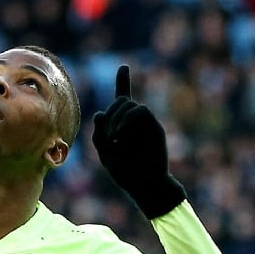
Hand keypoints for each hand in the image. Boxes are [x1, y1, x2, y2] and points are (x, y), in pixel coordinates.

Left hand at [92, 65, 186, 219]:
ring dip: (117, 118)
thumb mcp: (104, 153)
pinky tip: (121, 135)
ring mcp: (147, 124)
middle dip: (111, 114)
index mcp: (123, 125)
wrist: (144, 186)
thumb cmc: (124, 173)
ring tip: (115, 138)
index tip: (124, 67)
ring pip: (130, 104)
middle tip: (108, 137)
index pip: (123, 98)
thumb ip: (98, 134)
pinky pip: (141, 111)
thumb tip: (99, 113)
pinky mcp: (156, 128)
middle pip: (122, 100)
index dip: (123, 82)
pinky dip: (127, 120)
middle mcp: (136, 122)